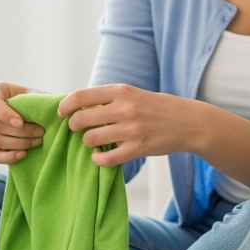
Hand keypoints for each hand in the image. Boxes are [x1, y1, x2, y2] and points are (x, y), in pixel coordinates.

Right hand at [0, 82, 44, 164]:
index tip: (21, 122)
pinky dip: (8, 157)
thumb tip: (55, 107)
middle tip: (40, 131)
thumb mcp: (38, 94)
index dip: (5, 114)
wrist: (35, 114)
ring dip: (19, 143)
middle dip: (21, 131)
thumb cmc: (35, 100)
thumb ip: (41, 98)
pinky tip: (24, 154)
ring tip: (38, 140)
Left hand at [58, 84, 191, 166]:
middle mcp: (125, 108)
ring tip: (93, 141)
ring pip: (91, 139)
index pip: (82, 96)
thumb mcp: (133, 94)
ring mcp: (131, 129)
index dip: (65, 105)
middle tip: (77, 129)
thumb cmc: (156, 107)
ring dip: (87, 142)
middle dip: (74, 126)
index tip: (62, 112)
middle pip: (81, 119)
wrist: (188, 122)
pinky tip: (99, 156)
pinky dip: (97, 159)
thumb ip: (109, 98)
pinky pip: (106, 159)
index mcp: (122, 91)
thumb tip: (77, 106)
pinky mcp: (138, 148)